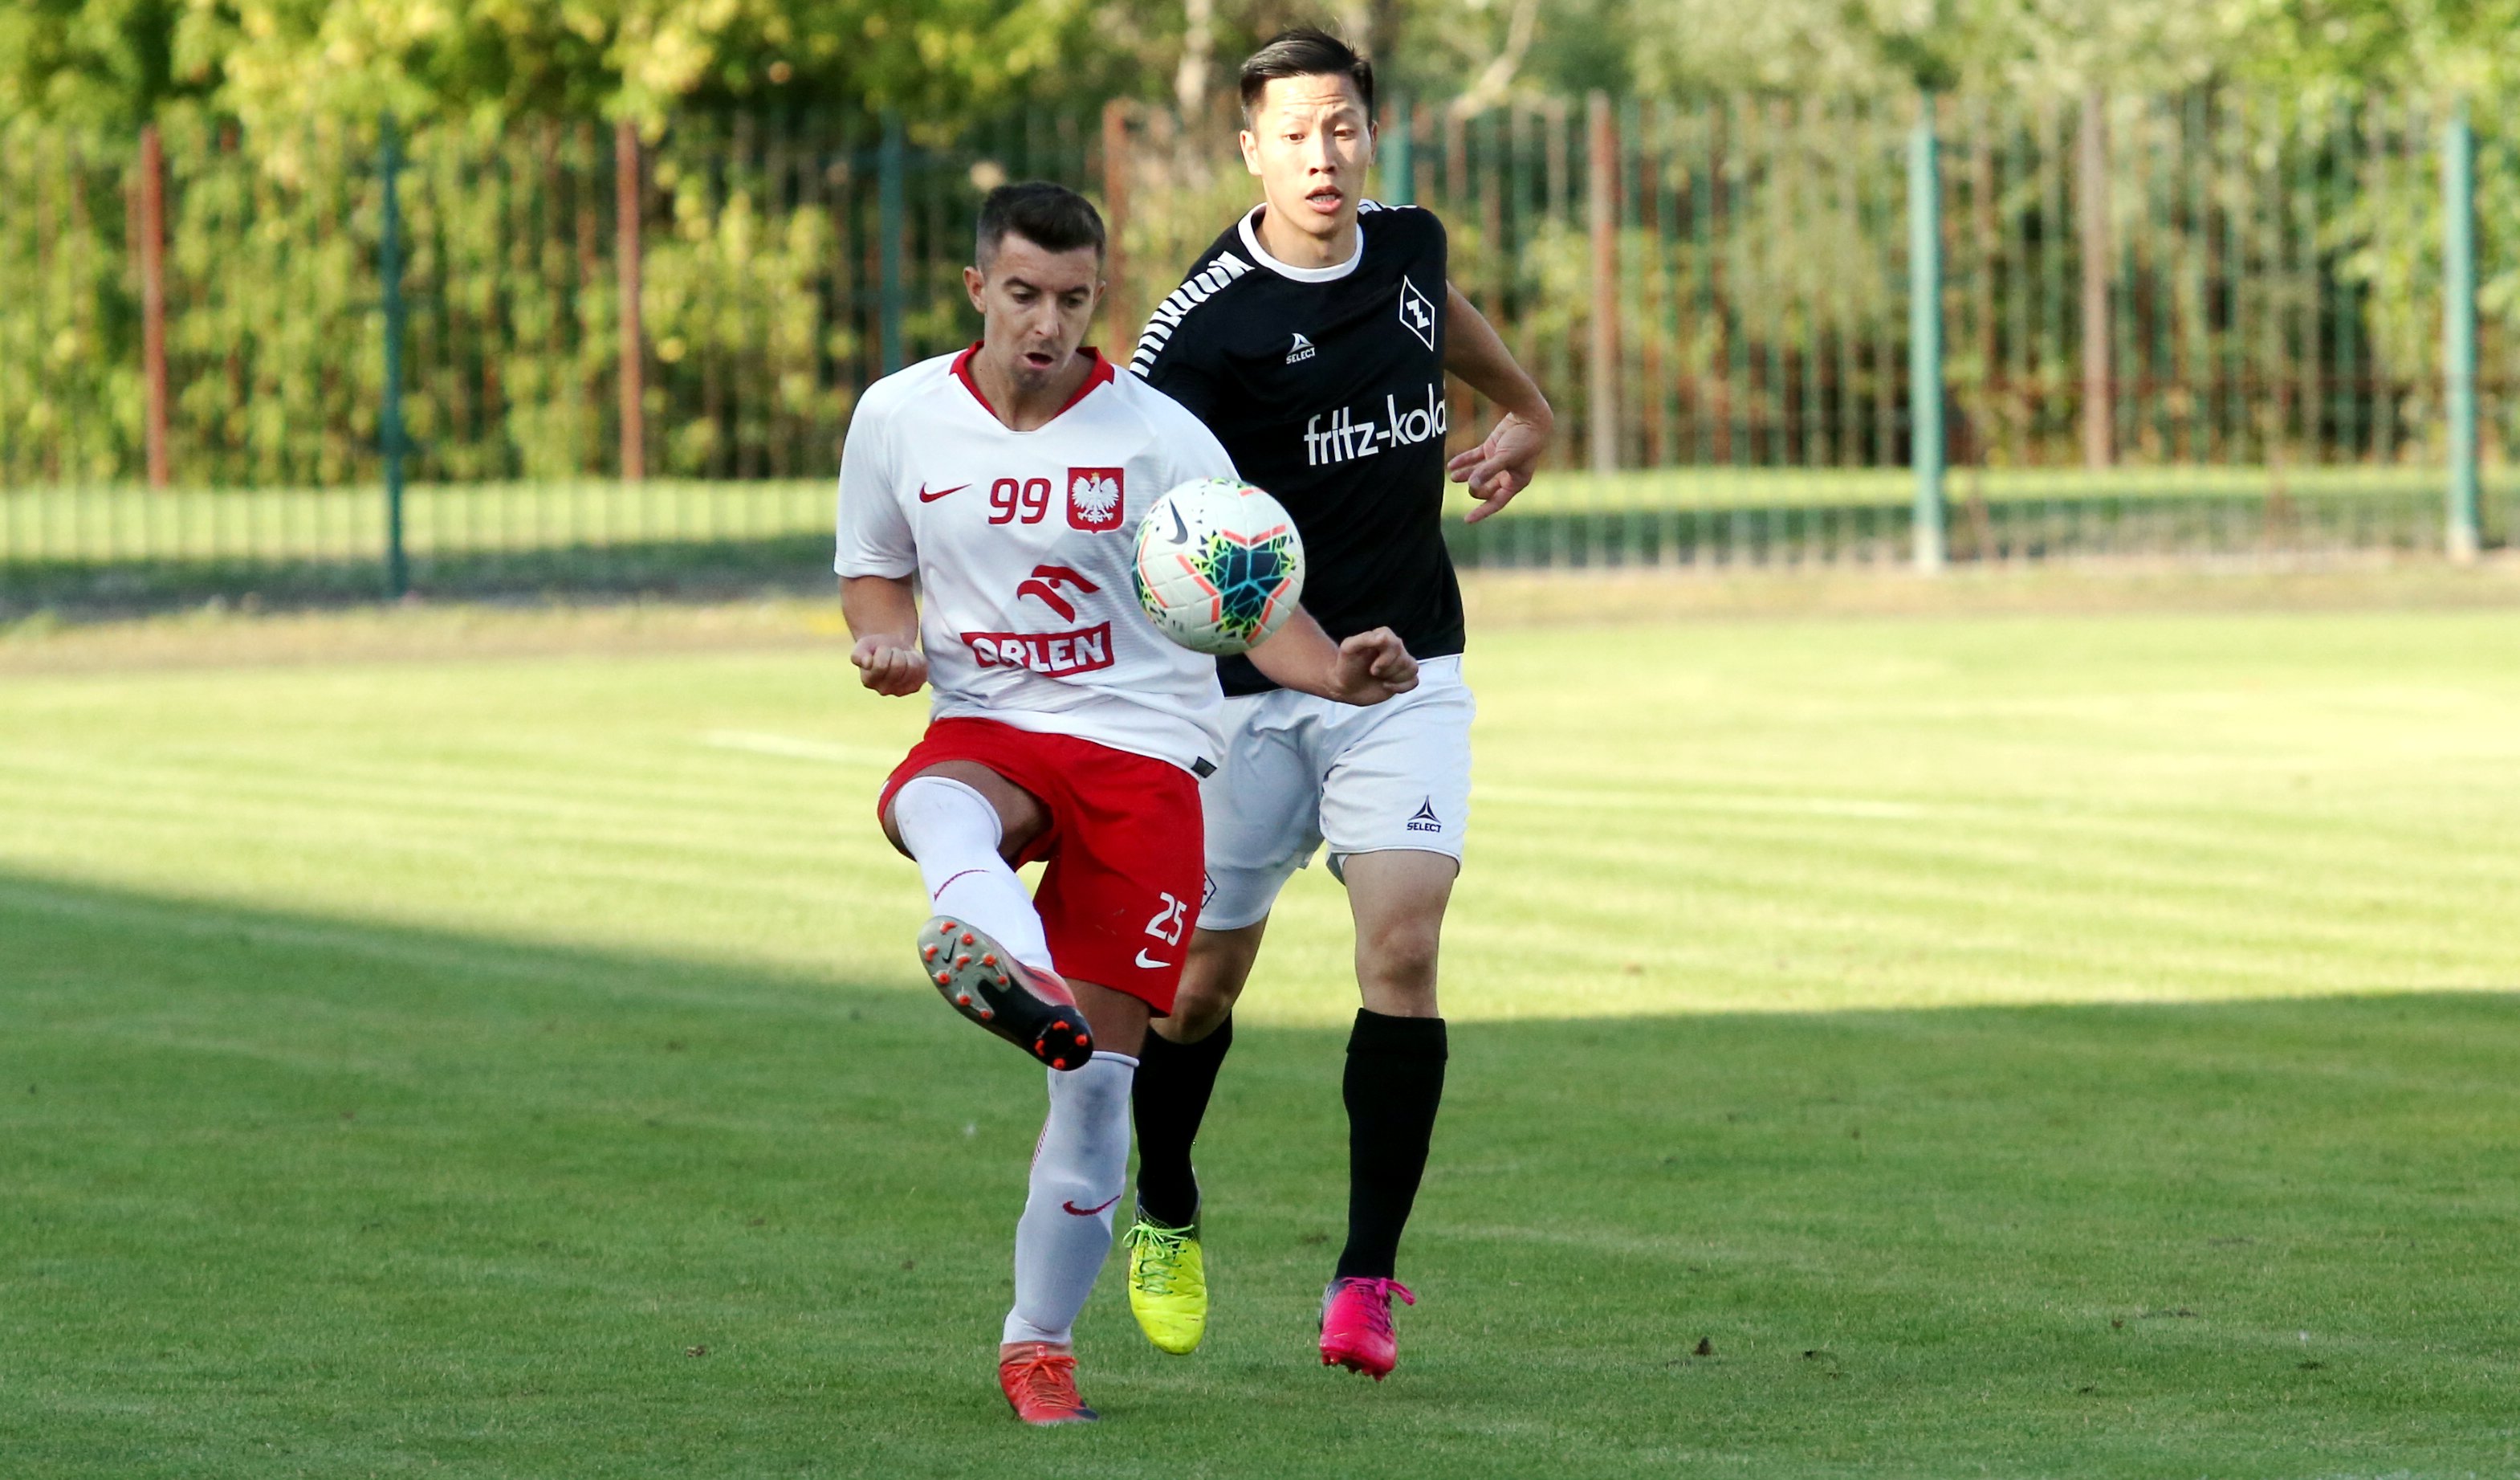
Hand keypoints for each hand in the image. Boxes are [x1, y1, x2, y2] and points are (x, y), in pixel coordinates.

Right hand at [851, 634, 926, 695]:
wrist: (890, 647)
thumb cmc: (874, 648)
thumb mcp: (862, 646)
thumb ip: (858, 655)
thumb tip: (867, 663)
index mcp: (869, 681)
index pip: (881, 665)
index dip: (883, 651)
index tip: (880, 650)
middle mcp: (884, 690)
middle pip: (898, 666)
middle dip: (896, 652)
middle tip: (891, 652)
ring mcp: (902, 690)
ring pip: (912, 666)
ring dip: (907, 654)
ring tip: (900, 655)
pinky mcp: (916, 686)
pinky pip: (922, 667)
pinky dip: (917, 658)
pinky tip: (908, 660)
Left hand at [1323, 627, 1417, 704]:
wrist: (1345, 685)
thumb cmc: (1346, 665)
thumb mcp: (1349, 648)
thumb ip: (1364, 639)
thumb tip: (1384, 637)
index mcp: (1384, 636)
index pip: (1396, 646)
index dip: (1385, 660)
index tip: (1371, 669)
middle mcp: (1395, 646)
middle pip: (1403, 660)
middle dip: (1386, 671)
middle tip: (1372, 673)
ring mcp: (1401, 662)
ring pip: (1412, 669)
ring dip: (1394, 679)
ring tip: (1379, 678)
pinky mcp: (1404, 677)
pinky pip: (1414, 681)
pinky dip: (1401, 687)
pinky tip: (1386, 686)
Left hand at [1447, 409, 1550, 523]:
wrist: (1530, 416)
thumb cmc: (1523, 440)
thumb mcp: (1505, 457)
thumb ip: (1487, 471)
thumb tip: (1471, 485)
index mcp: (1516, 481)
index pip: (1496, 502)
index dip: (1482, 511)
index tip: (1467, 519)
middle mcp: (1507, 474)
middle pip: (1486, 489)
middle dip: (1474, 489)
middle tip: (1467, 483)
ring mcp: (1498, 461)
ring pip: (1478, 473)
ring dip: (1466, 475)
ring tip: (1452, 478)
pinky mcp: (1492, 448)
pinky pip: (1475, 458)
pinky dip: (1464, 461)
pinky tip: (1451, 465)